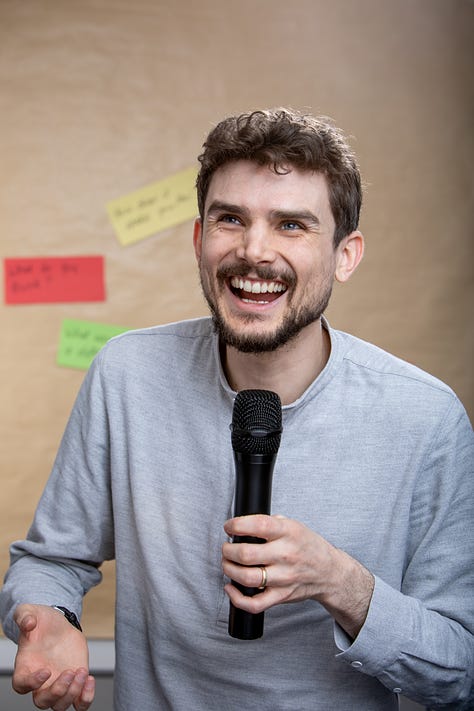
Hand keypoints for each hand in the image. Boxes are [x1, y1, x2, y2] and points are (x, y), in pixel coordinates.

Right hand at [12, 604, 94, 710]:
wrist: (58, 625)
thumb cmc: (40, 622)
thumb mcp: (30, 612)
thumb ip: (25, 616)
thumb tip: (28, 623)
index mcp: (25, 667)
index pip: (21, 685)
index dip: (32, 683)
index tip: (46, 670)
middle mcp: (40, 682)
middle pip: (42, 702)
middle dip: (58, 691)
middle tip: (70, 672)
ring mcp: (58, 684)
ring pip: (60, 705)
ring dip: (72, 693)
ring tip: (82, 672)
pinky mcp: (74, 683)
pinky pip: (79, 703)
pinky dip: (85, 698)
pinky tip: (90, 679)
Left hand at [222, 514, 373, 638]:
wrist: (329, 572)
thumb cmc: (308, 546)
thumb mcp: (294, 525)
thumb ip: (270, 523)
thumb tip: (242, 525)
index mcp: (288, 532)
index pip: (258, 525)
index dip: (236, 525)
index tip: (229, 527)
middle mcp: (285, 555)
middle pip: (246, 554)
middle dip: (228, 550)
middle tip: (227, 547)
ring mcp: (283, 578)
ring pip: (246, 578)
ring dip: (229, 569)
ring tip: (228, 563)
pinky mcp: (281, 596)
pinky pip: (255, 604)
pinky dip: (237, 598)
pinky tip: (231, 588)